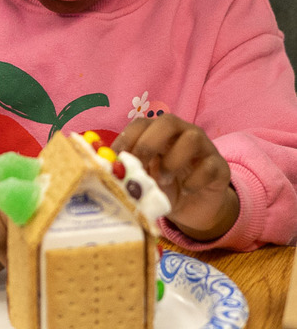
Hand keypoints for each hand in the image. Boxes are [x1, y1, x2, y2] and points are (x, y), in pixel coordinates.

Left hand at [112, 115, 238, 240]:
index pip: (141, 123)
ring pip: (192, 138)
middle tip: (139, 166)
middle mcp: (182, 133)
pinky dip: (195, 180)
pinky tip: (186, 190)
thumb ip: (130, 172)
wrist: (194, 207)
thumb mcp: (144, 179)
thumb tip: (108, 172)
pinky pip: (210, 166)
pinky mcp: (220, 167)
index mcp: (159, 133)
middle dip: (148, 143)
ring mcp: (204, 148)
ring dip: (173, 161)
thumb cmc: (164, 187)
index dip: (127, 138)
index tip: (116, 159)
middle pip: (168, 121)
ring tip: (164, 180)